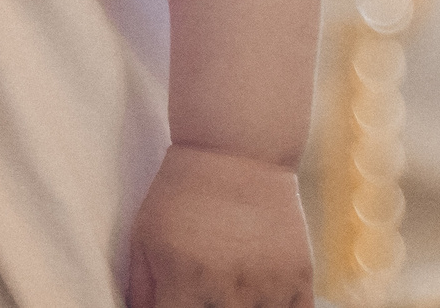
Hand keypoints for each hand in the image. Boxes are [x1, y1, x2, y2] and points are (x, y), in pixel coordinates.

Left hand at [125, 144, 314, 307]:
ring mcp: (266, 287)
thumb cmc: (183, 192)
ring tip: (230, 293)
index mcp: (183, 282)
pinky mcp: (298, 278)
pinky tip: (261, 300)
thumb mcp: (145, 235)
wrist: (238, 148)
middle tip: (201, 294)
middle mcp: (227, 291)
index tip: (176, 304)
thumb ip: (140, 289)